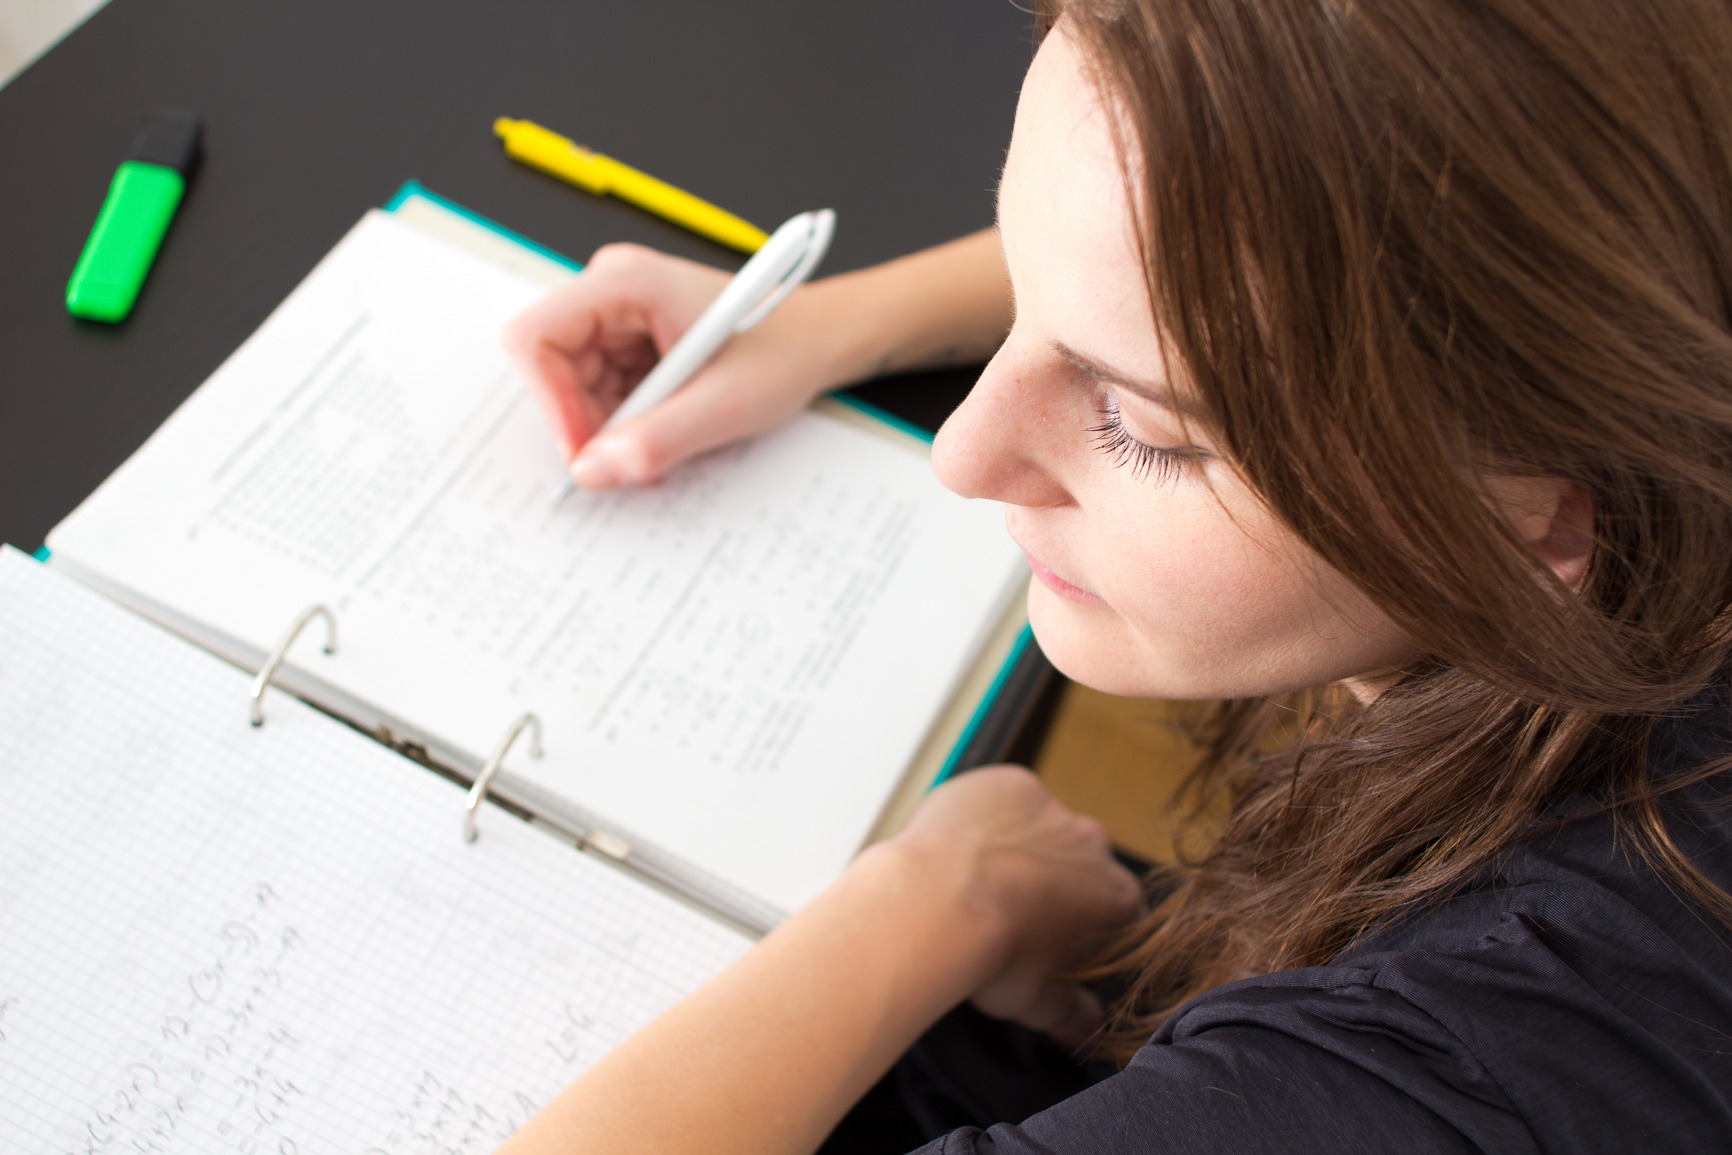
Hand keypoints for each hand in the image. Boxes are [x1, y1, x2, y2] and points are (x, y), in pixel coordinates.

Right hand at [502, 243, 851, 488]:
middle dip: (585, 423)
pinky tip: (665, 431)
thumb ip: (658, 439)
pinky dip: (625, 422)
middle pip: (553, 367)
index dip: (549, 401)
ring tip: (663, 443)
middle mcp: (613, 290)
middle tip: (631, 462)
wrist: (823, 339)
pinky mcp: (630, 340)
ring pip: (574, 386)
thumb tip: (593, 470)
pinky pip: (601, 390)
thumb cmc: (786, 351)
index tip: (582, 452)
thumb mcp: (726, 404)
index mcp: (627, 283)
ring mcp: (619, 315)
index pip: (537, 337)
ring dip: (609, 427)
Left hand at [886, 766, 1142, 1048]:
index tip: (1051, 939)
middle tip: (1007, 911)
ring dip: (1016, 847)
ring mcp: (1051, 807)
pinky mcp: (1010, 782)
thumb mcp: (1037, 1003)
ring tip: (973, 879)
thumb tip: (1087, 1030)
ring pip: (1038, 827)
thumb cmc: (990, 952)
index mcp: (1113, 895)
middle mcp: (1092, 843)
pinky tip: (959, 845)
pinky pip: (1003, 797)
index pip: (1113, 909)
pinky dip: (985, 816)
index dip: (1082, 925)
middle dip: (1051, 881)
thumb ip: (1072, 1015)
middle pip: (1077, 862)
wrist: (937, 902)